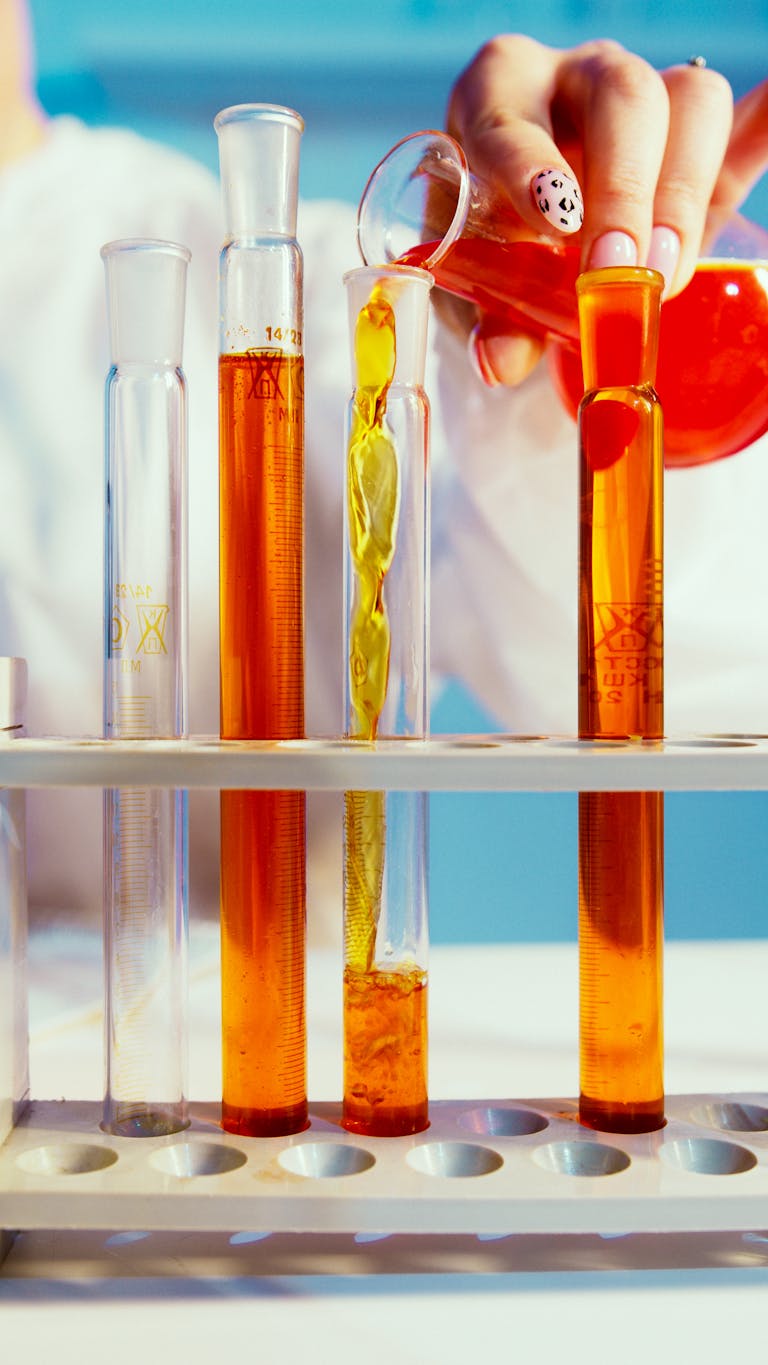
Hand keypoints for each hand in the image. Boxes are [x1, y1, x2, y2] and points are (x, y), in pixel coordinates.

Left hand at [445, 36, 764, 386]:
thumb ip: (491, 315)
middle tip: (621, 272)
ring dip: (682, 193)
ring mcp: (645, 99)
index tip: (555, 222)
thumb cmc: (493, 244)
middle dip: (627, 190)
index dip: (532, 165)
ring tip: (664, 274)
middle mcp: (575, 80)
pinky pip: (744, 121)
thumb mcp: (479, 280)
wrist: (532, 234)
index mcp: (499, 95)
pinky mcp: (696, 140)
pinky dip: (762, 129)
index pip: (511, 113)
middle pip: (623, 96)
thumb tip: (501, 362)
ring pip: (690, 101)